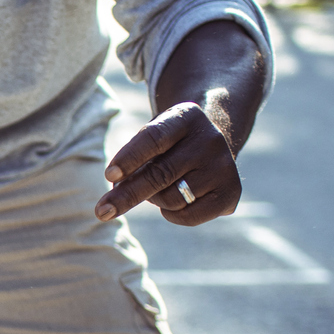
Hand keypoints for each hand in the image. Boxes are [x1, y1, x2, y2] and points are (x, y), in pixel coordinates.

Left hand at [95, 101, 241, 226]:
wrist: (214, 142)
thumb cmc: (171, 143)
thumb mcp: (154, 137)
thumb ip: (135, 159)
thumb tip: (117, 191)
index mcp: (187, 116)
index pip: (154, 138)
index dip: (129, 158)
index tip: (109, 175)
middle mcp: (210, 140)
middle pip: (160, 174)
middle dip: (127, 196)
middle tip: (101, 211)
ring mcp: (224, 167)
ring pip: (171, 198)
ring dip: (153, 200)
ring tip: (159, 188)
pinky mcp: (231, 193)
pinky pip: (187, 216)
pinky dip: (172, 214)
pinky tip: (179, 199)